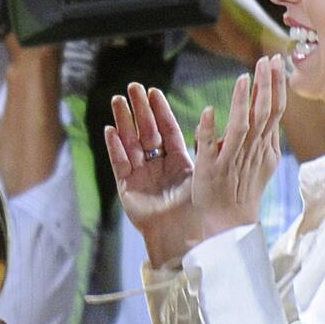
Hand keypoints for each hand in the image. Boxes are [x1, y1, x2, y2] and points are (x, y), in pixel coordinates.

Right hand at [103, 81, 197, 265]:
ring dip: (124, 122)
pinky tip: (110, 130)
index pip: (166, 130)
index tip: (153, 90)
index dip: (159, 111)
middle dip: (139, 110)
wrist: (186, 237)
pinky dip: (115, 147)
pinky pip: (119, 164)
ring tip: (117, 100)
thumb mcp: (202, 172)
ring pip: (130, 143)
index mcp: (176, 162)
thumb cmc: (199, 209)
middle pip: (146, 132)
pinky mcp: (126, 189)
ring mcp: (140, 176)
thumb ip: (204, 145)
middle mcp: (156, 167)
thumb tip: (214, 117)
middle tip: (133, 86)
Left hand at [192, 55, 285, 239]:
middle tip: (267, 60)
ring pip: (241, 127)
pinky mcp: (210, 170)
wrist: (230, 222)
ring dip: (242, 102)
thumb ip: (267, 136)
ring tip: (243, 78)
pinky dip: (209, 130)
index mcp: (265, 146)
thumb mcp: (263, 161)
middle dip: (266, 85)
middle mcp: (251, 150)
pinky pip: (209, 148)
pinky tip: (208, 111)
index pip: (275, 110)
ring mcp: (231, 160)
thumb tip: (274, 109)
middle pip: (264, 114)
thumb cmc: (244, 189)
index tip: (275, 61)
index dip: (276, 85)